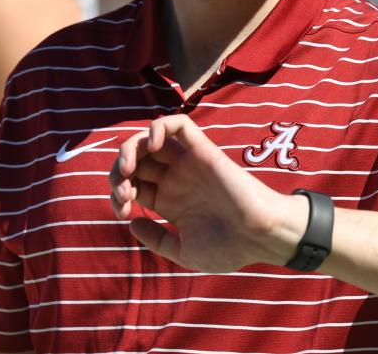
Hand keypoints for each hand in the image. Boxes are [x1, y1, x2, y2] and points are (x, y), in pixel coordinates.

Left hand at [108, 115, 307, 272]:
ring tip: (129, 169)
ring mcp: (188, 162)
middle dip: (118, 171)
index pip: (132, 184)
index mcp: (169, 200)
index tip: (124, 212)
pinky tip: (153, 146)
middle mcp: (175, 178)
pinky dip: (159, 127)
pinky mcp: (203, 149)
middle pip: (135, 158)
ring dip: (131, 148)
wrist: (260, 238)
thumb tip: (131, 222)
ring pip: (150, 137)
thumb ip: (156, 239)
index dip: (118, 193)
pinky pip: (179, 124)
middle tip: (123, 191)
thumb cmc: (229, 248)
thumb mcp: (183, 252)